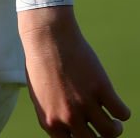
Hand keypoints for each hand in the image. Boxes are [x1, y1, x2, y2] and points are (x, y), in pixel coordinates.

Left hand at [19, 6, 130, 136]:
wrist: (47, 36)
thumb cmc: (41, 63)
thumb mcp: (40, 96)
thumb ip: (53, 115)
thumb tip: (68, 130)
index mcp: (51, 122)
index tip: (88, 134)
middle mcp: (68, 117)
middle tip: (105, 129)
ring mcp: (85, 103)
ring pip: (110, 131)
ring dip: (115, 129)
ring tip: (115, 123)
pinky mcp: (100, 88)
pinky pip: (121, 112)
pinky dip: (123, 113)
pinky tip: (118, 107)